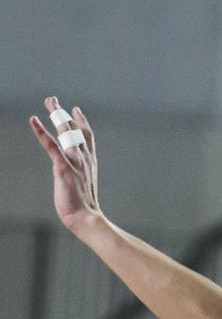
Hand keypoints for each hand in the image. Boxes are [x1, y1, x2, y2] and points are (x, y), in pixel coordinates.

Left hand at [29, 98, 100, 232]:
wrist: (86, 218)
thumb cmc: (84, 208)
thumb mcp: (83, 187)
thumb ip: (80, 176)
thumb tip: (76, 178)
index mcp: (90, 162)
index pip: (87, 136)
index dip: (81, 121)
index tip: (75, 110)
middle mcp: (84, 158)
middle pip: (75, 129)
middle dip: (63, 113)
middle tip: (52, 100)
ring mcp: (75, 162)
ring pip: (66, 132)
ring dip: (57, 115)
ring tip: (49, 102)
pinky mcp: (63, 167)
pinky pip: (51, 145)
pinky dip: (41, 131)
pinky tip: (34, 120)